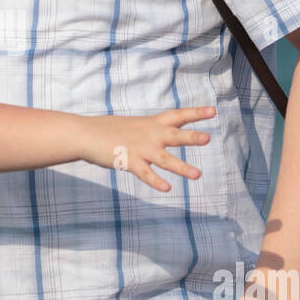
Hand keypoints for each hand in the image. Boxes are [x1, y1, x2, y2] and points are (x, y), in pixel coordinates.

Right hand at [86, 105, 215, 187]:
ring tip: (197, 175)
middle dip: (191, 137)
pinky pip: (146, 174)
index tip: (213, 110)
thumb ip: (150, 131)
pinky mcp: (129, 162)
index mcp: (152, 123)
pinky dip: (156, 181)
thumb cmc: (109, 130)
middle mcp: (149, 135)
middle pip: (175, 135)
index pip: (177, 115)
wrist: (86, 134)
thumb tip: (159, 136)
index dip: (195, 112)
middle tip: (208, 138)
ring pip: (165, 159)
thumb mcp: (135, 125)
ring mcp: (140, 149)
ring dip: (181, 167)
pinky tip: (167, 188)